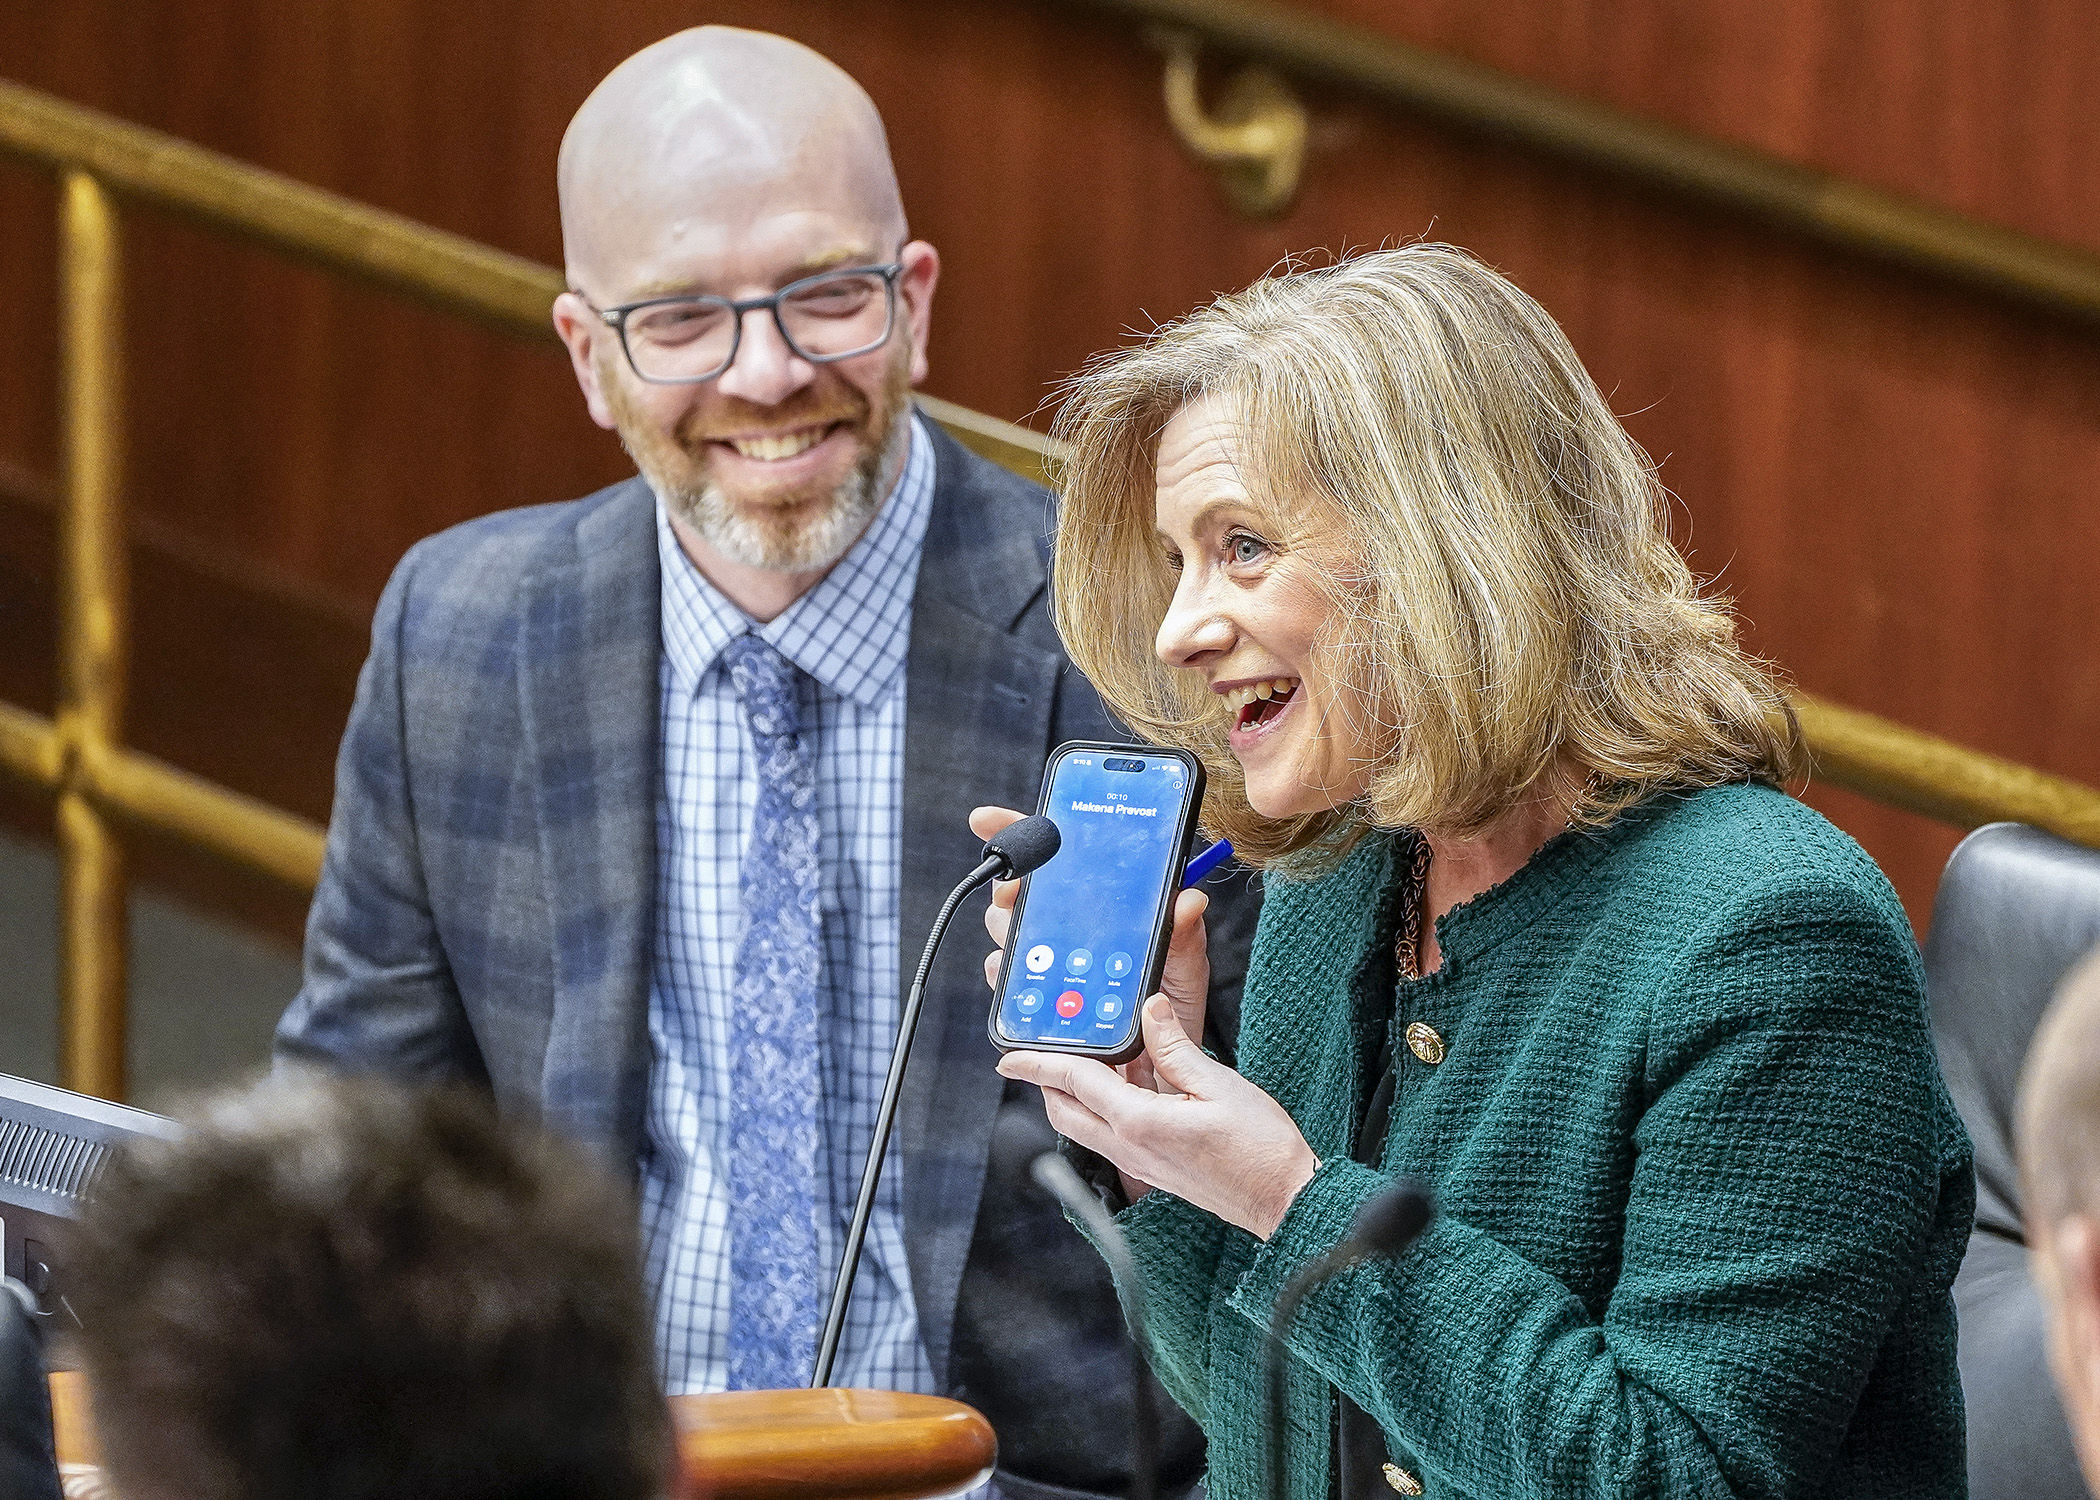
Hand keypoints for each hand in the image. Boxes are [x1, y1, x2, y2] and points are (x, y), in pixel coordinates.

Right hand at [969, 805, 1213, 1086]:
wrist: (1162, 1068)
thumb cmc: (1174, 1012)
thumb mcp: (1187, 967)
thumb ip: (1184, 932)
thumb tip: (1190, 899)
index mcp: (1099, 908)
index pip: (1052, 862)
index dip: (1016, 832)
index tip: (985, 819)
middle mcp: (1066, 931)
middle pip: (1015, 896)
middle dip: (1008, 887)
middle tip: (1017, 889)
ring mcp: (1046, 965)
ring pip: (1003, 936)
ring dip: (1009, 932)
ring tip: (1026, 933)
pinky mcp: (1035, 1003)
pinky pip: (1006, 983)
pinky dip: (1010, 978)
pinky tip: (1027, 979)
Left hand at [997, 995, 1318, 1240]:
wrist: (1284, 1201)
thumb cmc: (1260, 1148)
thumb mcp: (1220, 1084)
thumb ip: (1175, 1047)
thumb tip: (1149, 1010)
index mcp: (1139, 1123)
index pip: (1075, 1084)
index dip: (1038, 1064)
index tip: (1007, 1056)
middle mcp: (1130, 1148)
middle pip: (1066, 1111)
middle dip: (1045, 1081)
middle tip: (1038, 1051)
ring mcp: (1139, 1164)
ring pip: (1085, 1126)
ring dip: (1075, 1094)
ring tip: (1087, 1056)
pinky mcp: (1153, 1169)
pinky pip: (1111, 1134)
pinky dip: (1103, 1106)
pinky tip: (1129, 1081)